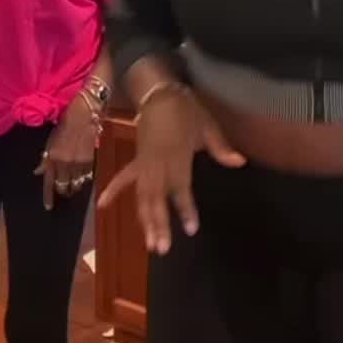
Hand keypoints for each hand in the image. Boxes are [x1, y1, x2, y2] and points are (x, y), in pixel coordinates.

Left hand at [35, 95, 97, 209]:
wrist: (85, 112)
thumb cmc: (64, 124)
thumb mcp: (50, 140)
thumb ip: (46, 159)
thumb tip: (39, 172)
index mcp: (53, 157)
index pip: (49, 183)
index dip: (48, 197)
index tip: (48, 207)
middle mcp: (65, 163)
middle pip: (64, 186)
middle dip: (62, 191)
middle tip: (62, 190)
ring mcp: (79, 163)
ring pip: (76, 184)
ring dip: (73, 187)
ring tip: (72, 186)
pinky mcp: (91, 160)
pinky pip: (86, 177)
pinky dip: (83, 179)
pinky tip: (82, 177)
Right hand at [98, 87, 244, 254]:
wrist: (159, 93)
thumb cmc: (186, 110)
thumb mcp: (207, 125)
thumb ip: (221, 148)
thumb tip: (240, 162)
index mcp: (177, 156)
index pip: (181, 188)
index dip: (185, 208)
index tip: (191, 229)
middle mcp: (158, 164)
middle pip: (156, 198)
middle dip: (158, 224)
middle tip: (162, 248)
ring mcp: (144, 163)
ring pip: (142, 195)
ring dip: (144, 219)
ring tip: (148, 243)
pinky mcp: (136, 160)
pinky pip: (123, 178)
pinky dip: (113, 191)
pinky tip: (101, 205)